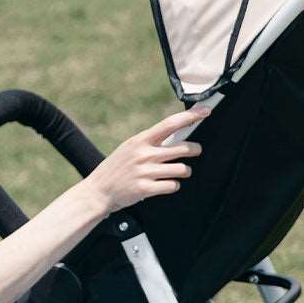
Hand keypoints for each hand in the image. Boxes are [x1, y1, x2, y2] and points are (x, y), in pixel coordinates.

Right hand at [82, 106, 210, 214]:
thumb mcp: (130, 148)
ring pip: (181, 169)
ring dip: (184, 171)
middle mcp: (144, 154)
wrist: (98, 190)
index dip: (190, 117)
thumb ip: (150, 142)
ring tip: (177, 172)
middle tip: (195, 150)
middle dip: (194, 149)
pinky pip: (172, 186)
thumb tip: (176, 134)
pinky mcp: (145, 189)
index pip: (169, 124)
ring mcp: (145, 172)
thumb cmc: (117, 167)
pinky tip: (166, 185)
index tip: (205, 111)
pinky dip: (173, 186)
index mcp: (140, 140)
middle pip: (182, 148)